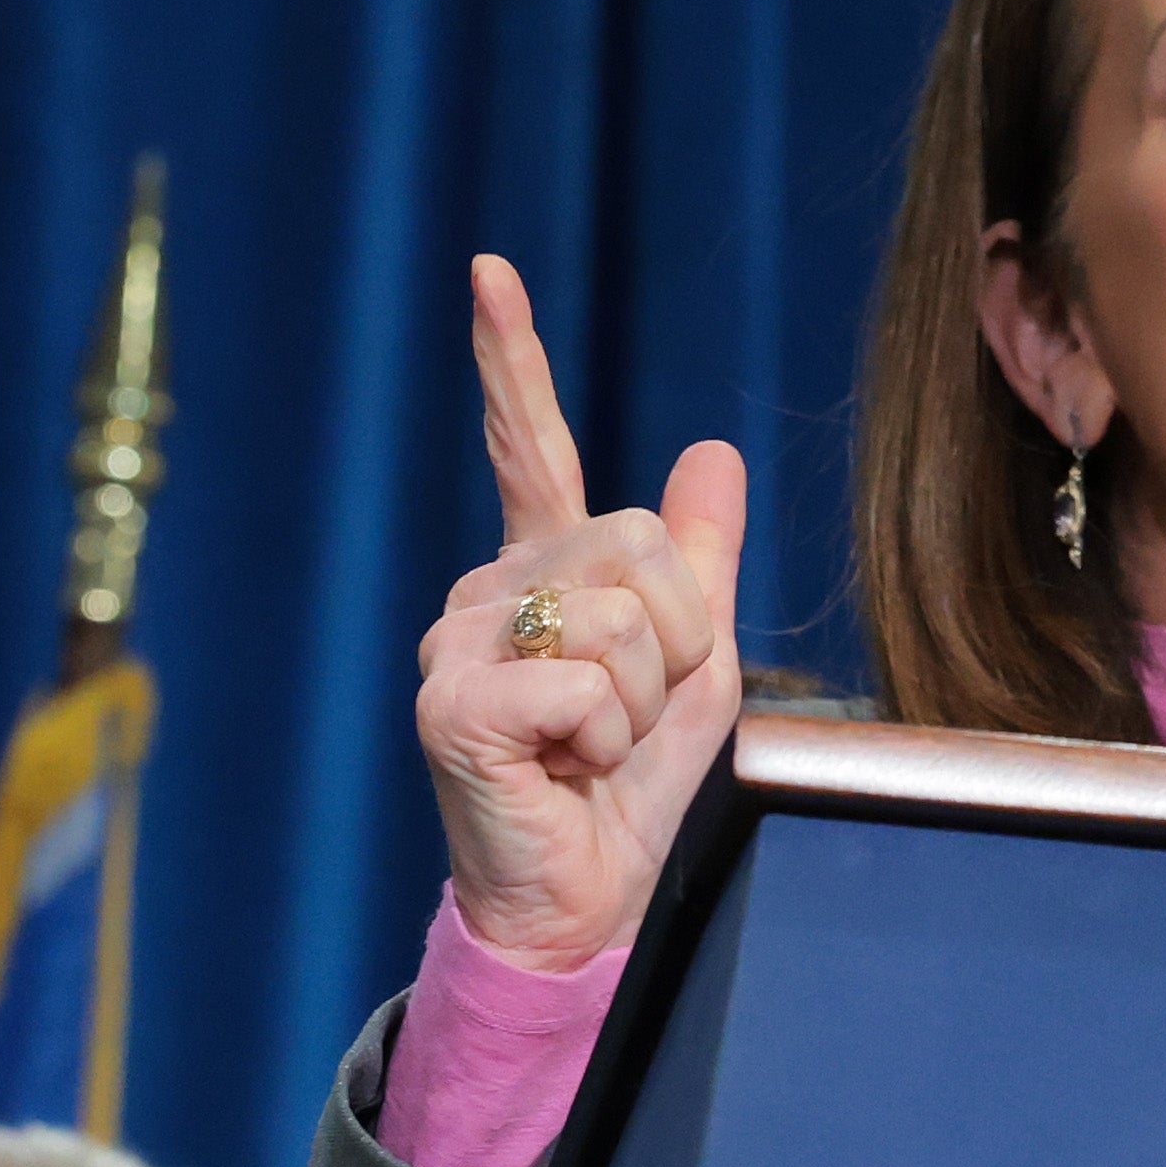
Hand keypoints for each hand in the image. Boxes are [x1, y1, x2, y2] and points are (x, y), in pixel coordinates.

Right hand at [413, 255, 746, 969]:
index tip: (488, 269)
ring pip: (617, 616)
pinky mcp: (453, 700)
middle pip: (637, 545)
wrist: (586, 898)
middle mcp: (486, 587)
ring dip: (644, 701)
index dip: (510, 358)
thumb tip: (712, 451)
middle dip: (679, 641)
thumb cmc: (633, 787)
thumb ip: (702, 564)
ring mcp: (457, 639)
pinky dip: (606, 739)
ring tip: (593, 749)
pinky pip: (584, 681)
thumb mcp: (696, 665)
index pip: (527, 447)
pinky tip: (563, 769)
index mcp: (542, 568)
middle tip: (630, 716)